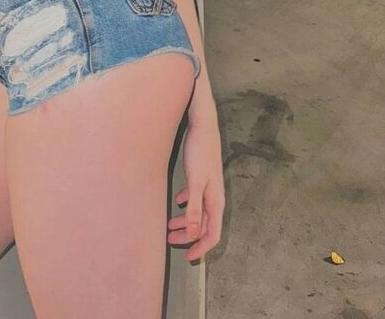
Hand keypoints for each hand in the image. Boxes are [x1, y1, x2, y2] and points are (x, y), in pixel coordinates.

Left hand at [167, 117, 224, 260]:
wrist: (202, 125)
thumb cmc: (199, 152)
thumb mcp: (195, 181)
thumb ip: (194, 207)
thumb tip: (193, 233)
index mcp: (216, 201)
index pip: (212, 234)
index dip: (201, 248)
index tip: (188, 258)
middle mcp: (215, 197)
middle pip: (204, 225)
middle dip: (188, 236)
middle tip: (169, 240)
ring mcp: (208, 186)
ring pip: (198, 212)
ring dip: (185, 221)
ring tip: (168, 225)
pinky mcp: (201, 176)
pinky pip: (195, 197)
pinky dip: (186, 204)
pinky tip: (176, 200)